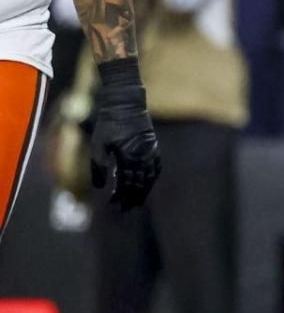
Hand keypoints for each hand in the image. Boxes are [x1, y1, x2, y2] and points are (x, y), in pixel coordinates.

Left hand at [90, 60, 160, 208]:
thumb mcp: (98, 144)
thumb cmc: (108, 123)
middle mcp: (143, 156)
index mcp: (128, 157)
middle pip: (139, 184)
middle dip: (132, 197)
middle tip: (125, 209)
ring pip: (150, 177)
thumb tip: (100, 187)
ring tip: (137, 201)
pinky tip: (148, 183)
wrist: (126, 103)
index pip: (125, 183)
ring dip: (143, 191)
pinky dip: (152, 178)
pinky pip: (156, 167)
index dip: (119, 196)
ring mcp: (151, 152)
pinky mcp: (154, 146)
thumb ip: (99, 167)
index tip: (112, 204)